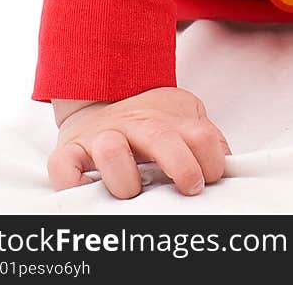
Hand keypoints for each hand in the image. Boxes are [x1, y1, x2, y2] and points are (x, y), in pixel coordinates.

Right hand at [47, 86, 230, 198]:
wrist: (101, 99)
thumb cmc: (149, 121)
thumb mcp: (184, 118)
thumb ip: (208, 139)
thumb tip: (229, 162)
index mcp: (168, 119)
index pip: (200, 134)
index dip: (211, 158)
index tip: (212, 178)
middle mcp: (134, 124)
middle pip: (160, 137)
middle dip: (180, 163)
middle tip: (191, 186)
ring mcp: (101, 136)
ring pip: (110, 149)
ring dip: (125, 175)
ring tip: (133, 192)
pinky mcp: (70, 151)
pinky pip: (63, 166)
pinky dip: (72, 182)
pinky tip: (87, 192)